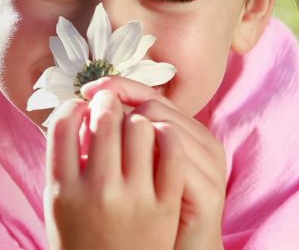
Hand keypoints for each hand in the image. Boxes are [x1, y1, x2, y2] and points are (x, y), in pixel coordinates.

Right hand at [43, 92, 185, 249]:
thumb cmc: (82, 238)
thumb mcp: (59, 204)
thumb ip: (64, 163)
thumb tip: (79, 114)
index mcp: (63, 189)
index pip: (62, 124)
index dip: (73, 106)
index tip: (81, 107)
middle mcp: (97, 190)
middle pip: (104, 119)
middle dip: (108, 103)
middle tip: (112, 105)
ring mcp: (133, 197)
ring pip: (139, 127)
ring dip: (137, 118)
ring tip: (136, 126)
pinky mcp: (164, 204)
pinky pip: (170, 149)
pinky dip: (166, 134)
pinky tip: (160, 136)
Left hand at [81, 76, 226, 249]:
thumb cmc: (156, 211)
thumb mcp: (144, 167)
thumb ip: (127, 137)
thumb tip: (89, 105)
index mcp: (187, 129)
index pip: (150, 94)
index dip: (118, 87)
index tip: (87, 88)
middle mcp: (203, 140)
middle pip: (154, 105)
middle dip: (118, 108)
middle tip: (91, 113)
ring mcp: (210, 165)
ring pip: (163, 128)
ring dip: (129, 134)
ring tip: (100, 147)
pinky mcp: (209, 192)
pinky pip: (174, 162)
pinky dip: (147, 159)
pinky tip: (119, 169)